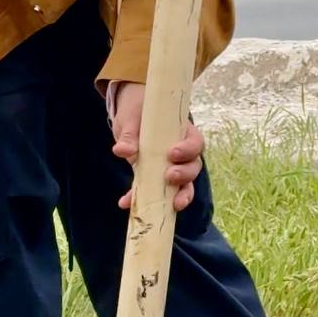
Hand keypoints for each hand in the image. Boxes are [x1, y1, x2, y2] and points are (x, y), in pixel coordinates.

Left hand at [110, 82, 205, 211]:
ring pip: (184, 184)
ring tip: (171, 205)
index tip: (172, 153)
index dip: (188, 150)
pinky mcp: (154, 178)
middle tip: (170, 176)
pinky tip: (126, 203)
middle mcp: (182, 153)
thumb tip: (122, 151)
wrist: (131, 114)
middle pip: (194, 167)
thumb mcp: (132, 119)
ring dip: (179, 195)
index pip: (195, 143)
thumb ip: (130, 135)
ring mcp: (171, 167)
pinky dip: (143, 200)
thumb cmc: (138, 111)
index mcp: (183, 133)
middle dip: (185, 175)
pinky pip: (156, 193)